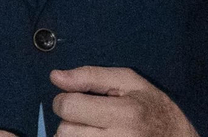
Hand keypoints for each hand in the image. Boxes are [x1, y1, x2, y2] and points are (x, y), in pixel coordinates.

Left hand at [52, 66, 197, 136]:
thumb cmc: (152, 107)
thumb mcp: (128, 81)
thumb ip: (89, 76)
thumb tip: (55, 77)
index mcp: (124, 113)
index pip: (68, 107)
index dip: (65, 100)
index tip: (76, 99)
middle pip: (65, 131)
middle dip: (69, 121)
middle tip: (87, 117)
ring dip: (74, 135)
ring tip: (93, 129)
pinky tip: (95, 136)